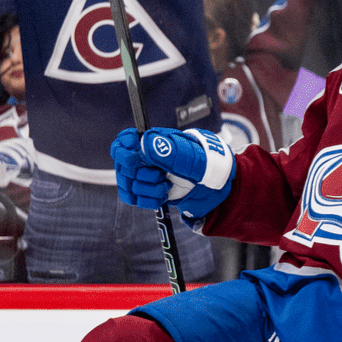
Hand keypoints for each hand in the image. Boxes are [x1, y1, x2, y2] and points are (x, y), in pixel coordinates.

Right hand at [110, 127, 235, 218]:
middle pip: (123, 167)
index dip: (123, 151)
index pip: (123, 142)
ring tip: (166, 187)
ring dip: (147, 189)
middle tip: (160, 175)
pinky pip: (134, 198)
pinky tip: (163, 196)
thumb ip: (170, 151)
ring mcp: (147, 175)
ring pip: (128, 185)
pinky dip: (147, 200)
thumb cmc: (208, 164)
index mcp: (153, 141)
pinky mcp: (149, 192)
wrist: (218, 185)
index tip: (134, 158)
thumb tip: (144, 145)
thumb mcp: (193, 157)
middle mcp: (146, 157)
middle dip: (141, 175)